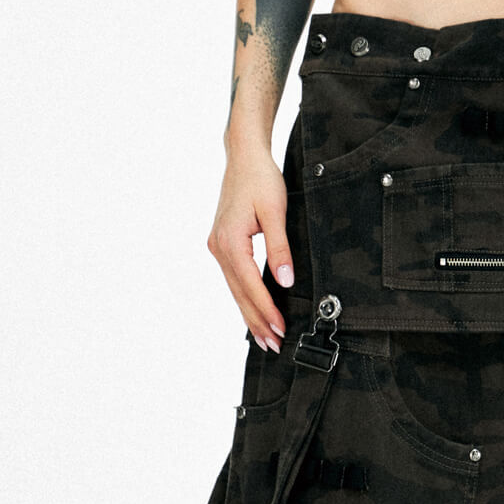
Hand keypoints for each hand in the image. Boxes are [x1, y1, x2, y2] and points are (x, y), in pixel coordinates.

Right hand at [205, 146, 295, 351]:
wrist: (244, 158)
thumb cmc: (261, 180)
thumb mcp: (276, 212)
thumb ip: (280, 248)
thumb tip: (285, 281)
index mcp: (231, 241)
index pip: (251, 285)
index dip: (267, 310)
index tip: (281, 329)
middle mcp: (220, 248)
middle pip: (240, 294)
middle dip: (258, 322)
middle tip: (274, 346)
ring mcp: (218, 248)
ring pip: (235, 291)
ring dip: (250, 316)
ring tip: (264, 339)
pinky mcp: (222, 246)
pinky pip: (234, 280)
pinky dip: (244, 299)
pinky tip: (253, 314)